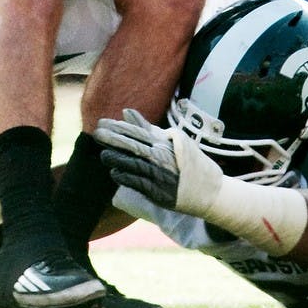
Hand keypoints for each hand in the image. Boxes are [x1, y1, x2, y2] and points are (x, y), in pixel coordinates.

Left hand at [95, 108, 222, 216]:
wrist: (211, 191)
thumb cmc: (189, 163)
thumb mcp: (172, 140)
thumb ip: (146, 128)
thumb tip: (126, 112)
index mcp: (165, 143)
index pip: (138, 133)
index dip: (119, 127)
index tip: (102, 122)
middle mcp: (163, 158)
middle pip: (134, 146)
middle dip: (114, 139)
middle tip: (97, 133)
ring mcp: (161, 176)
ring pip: (135, 165)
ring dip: (118, 159)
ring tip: (103, 153)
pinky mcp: (160, 194)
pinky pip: (140, 184)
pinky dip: (127, 178)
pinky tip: (115, 172)